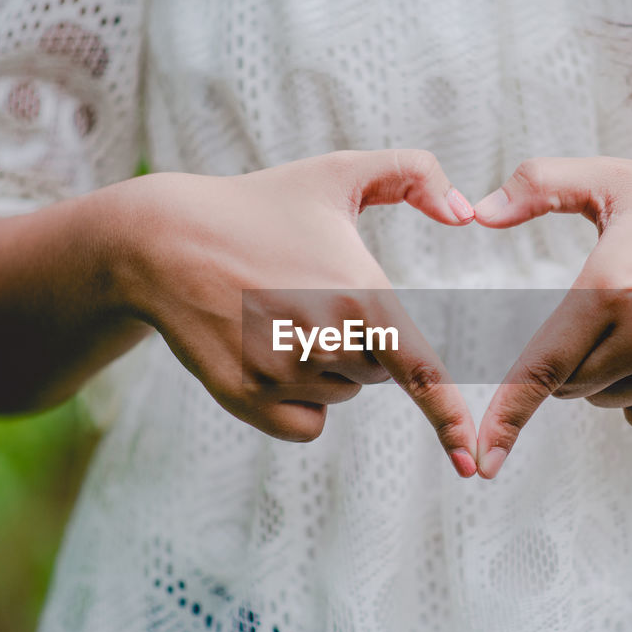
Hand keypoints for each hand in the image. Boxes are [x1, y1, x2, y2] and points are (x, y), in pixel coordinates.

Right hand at [108, 149, 479, 476]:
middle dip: (360, 343)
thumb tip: (465, 213)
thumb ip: (413, 174)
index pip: (418, 370)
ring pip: (341, 394)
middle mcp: (323, 340)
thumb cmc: (258, 205)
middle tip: (309, 295)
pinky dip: (300, 402)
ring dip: (326, 367)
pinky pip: (306, 424)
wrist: (164, 242)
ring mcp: (282, 375)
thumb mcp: (337, 173)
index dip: (447, 417)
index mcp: (359, 294)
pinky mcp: (248, 399)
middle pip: (378, 372)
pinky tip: (267, 353)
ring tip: (278, 315)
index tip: (467, 458)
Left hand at [471, 158, 631, 477]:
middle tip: (607, 310)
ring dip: (605, 375)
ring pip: (603, 401)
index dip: (506, 416)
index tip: (484, 456)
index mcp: (611, 287)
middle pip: (568, 385)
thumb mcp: (615, 180)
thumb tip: (478, 213)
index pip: (541, 367)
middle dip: (569, 358)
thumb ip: (538, 185)